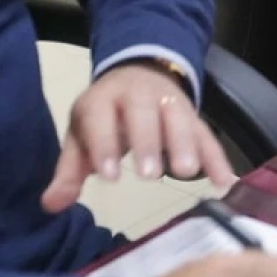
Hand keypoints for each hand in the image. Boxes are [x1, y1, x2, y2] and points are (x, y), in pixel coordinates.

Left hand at [42, 62, 235, 213]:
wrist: (138, 72)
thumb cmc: (105, 115)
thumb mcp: (81, 134)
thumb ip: (69, 170)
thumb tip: (51, 204)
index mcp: (103, 98)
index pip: (101, 118)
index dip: (104, 145)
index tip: (110, 176)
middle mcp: (137, 94)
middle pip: (144, 113)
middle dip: (149, 142)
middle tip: (151, 175)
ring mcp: (168, 101)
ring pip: (179, 117)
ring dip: (185, 143)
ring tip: (188, 172)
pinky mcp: (192, 114)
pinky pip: (206, 132)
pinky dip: (217, 155)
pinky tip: (225, 180)